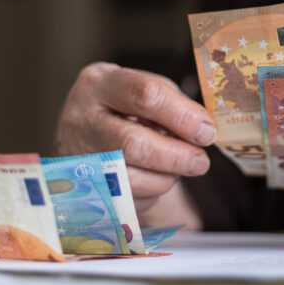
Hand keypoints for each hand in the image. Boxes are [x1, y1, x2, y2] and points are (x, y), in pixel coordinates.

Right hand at [54, 62, 215, 211]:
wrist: (80, 129)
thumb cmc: (120, 105)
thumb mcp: (140, 88)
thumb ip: (171, 103)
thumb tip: (201, 129)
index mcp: (98, 84)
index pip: (146, 95)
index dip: (183, 115)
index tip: (206, 130)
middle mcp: (80, 120)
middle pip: (132, 144)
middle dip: (176, 155)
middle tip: (201, 161)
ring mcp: (76, 157)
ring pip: (130, 179)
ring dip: (166, 178)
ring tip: (178, 167)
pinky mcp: (81, 189)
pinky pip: (126, 200)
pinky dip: (150, 193)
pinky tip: (153, 176)